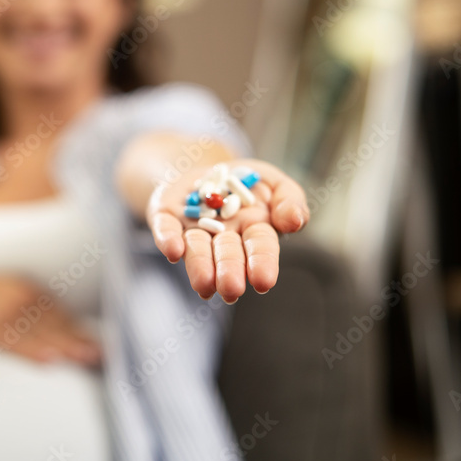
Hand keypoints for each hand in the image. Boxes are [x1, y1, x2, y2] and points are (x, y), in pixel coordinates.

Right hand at [0, 275, 100, 365]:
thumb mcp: (7, 297)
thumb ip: (33, 309)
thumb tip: (60, 332)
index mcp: (29, 291)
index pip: (62, 315)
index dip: (83, 332)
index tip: (105, 347)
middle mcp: (21, 300)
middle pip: (57, 326)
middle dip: (81, 342)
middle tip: (104, 356)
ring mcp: (5, 315)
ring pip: (42, 336)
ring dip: (65, 348)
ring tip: (86, 359)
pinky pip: (14, 344)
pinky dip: (33, 353)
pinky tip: (49, 361)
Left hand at [145, 160, 308, 303]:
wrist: (205, 171)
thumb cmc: (247, 183)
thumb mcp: (276, 183)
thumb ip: (290, 200)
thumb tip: (294, 221)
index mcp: (254, 230)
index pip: (260, 248)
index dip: (262, 263)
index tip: (263, 281)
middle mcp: (222, 236)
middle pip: (227, 254)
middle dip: (229, 271)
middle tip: (231, 289)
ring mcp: (193, 229)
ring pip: (196, 249)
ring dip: (200, 265)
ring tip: (204, 284)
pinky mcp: (166, 217)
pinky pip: (165, 229)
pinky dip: (168, 239)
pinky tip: (173, 251)